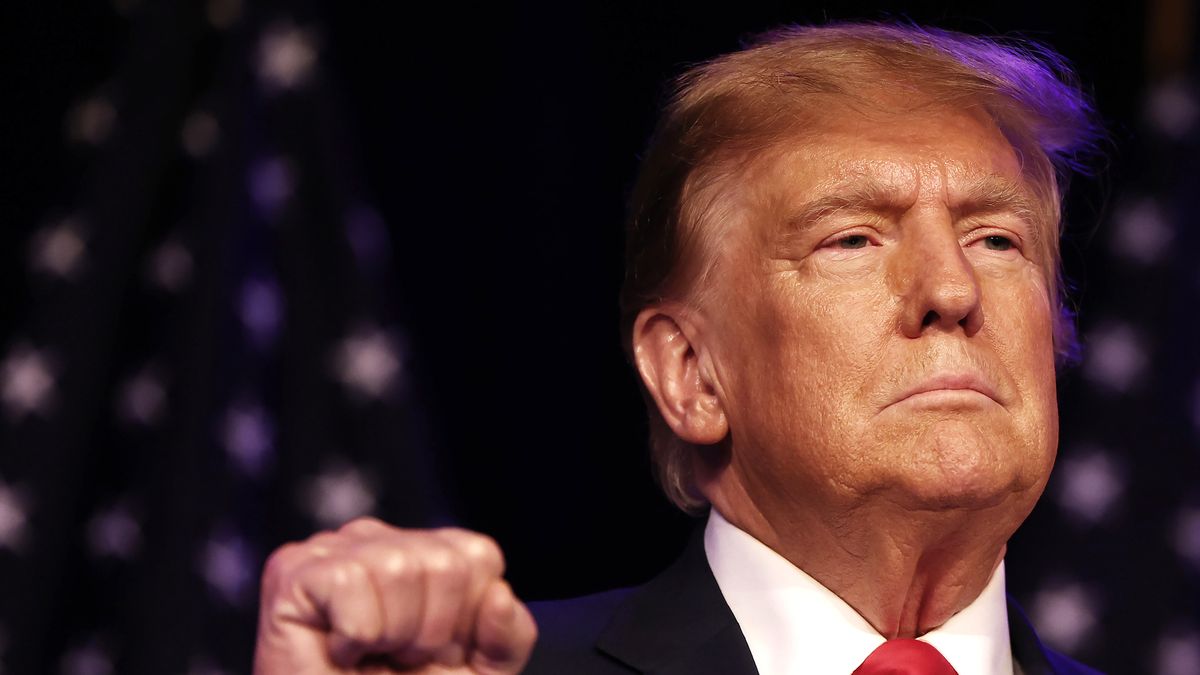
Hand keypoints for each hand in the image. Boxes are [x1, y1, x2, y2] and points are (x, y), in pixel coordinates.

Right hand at [253, 518, 537, 673]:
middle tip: (393, 658)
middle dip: (429, 631)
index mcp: (424, 551)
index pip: (479, 555)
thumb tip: (499, 594)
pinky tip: (337, 649)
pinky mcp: (292, 569)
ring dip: (391, 635)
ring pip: (398, 568)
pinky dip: (353, 634)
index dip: (467, 620)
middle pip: (443, 563)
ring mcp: (333, 548)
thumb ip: (508, 637)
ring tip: (367, 654)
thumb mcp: (477, 673)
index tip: (432, 652)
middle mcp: (378, 538)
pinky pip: (350, 582)